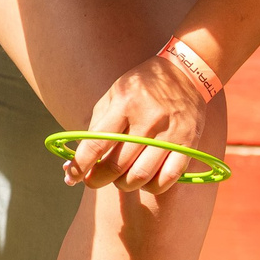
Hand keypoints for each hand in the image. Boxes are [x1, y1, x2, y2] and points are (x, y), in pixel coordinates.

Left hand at [62, 54, 210, 192]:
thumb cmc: (142, 87)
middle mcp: (147, 120)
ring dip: (124, 184)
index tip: (71, 176)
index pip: (97, 143)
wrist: (186, 73)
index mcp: (124, 104)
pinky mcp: (188, 144)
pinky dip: (152, 186)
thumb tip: (77, 160)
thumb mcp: (114, 95)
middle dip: (99, 179)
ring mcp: (169, 134)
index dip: (80, 166)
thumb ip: (96, 126)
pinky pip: (168, 178)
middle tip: (94, 179)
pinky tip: (146, 180)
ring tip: (120, 178)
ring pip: (141, 176)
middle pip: (117, 165)